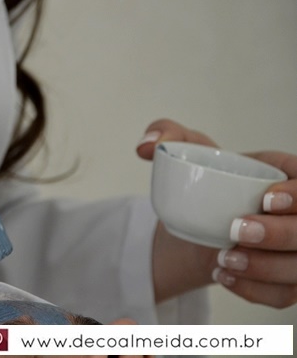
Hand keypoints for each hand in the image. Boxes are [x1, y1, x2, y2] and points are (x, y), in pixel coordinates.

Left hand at [137, 119, 296, 307]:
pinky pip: (282, 295)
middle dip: (279, 235)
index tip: (266, 200)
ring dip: (264, 269)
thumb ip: (167, 133)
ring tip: (222, 260)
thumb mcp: (186, 150)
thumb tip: (147, 145)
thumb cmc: (204, 180)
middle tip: (234, 232)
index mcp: (289, 176)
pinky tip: (223, 277)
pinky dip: (254, 290)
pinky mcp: (285, 281)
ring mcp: (295, 251)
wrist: (198, 221)